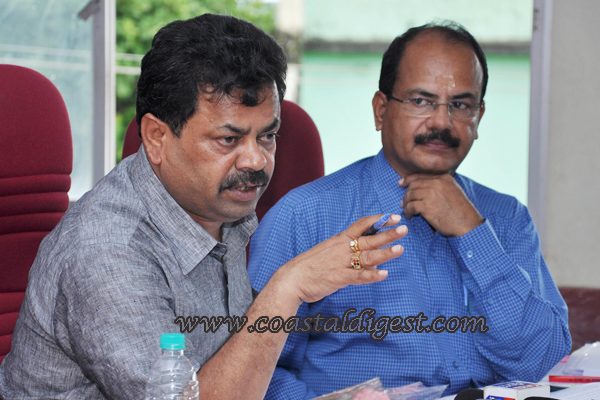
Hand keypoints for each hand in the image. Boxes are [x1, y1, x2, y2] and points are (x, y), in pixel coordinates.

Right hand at [274, 214, 406, 304]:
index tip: (393, 216)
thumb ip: (343, 249)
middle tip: (404, 228)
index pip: (361, 225)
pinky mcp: (339, 278)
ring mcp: (341, 263)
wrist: (291, 278)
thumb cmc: (309, 266)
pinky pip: (358, 276)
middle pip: (369, 239)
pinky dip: (371, 275)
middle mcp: (342, 249)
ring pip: (367, 256)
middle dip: (388, 234)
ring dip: (385, 253)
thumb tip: (357, 249)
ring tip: (400, 249)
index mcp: (339, 240)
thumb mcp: (327, 251)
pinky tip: (384, 274)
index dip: (378, 220)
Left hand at [399, 174, 483, 236]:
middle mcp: (438, 183)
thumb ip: (440, 187)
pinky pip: (411, 206)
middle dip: (406, 193)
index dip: (409, 179)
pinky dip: (408, 211)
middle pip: (414, 184)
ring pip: (410, 194)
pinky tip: (410, 216)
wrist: (468, 225)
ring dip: (406, 203)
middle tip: (403, 202)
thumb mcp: (454, 192)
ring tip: (406, 210)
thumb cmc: (462, 213)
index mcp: (444, 178)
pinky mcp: (427, 206)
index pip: (421, 176)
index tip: (401, 183)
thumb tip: (423, 188)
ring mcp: (432, 193)